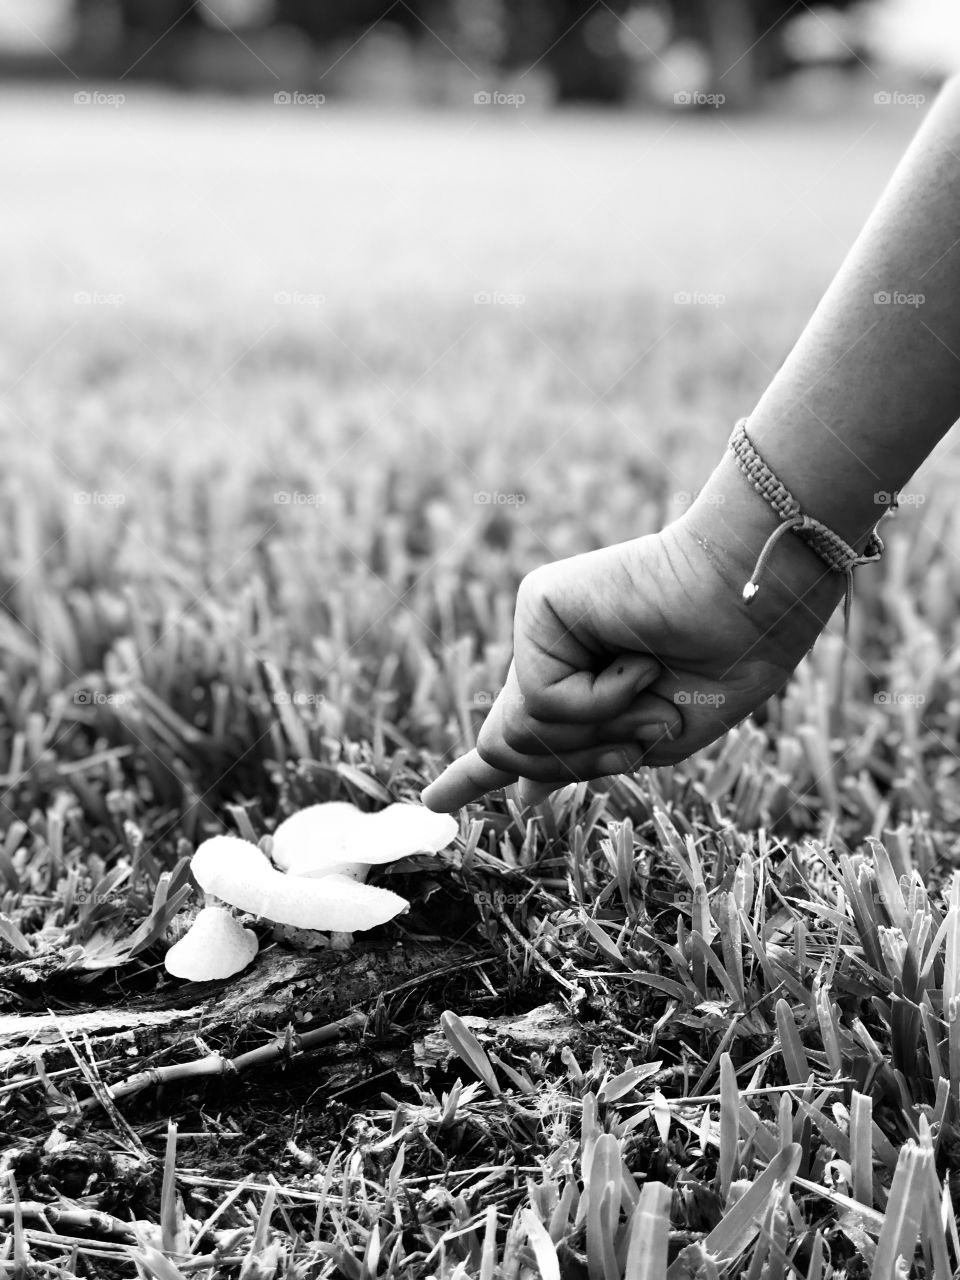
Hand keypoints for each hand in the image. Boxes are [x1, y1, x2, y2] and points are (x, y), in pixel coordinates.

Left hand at [420, 483, 843, 811]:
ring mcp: (540, 632)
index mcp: (579, 693)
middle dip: (580, 759)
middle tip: (649, 724)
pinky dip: (602, 699)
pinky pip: (544, 697)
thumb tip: (518, 790)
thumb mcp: (647, 740)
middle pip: (515, 750)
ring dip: (602, 732)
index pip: (515, 737)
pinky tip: (638, 659)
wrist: (755, 606)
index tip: (433, 801)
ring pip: (523, 734)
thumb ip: (578, 759)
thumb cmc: (722, 667)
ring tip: (650, 686)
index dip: (473, 775)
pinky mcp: (537, 604)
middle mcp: (551, 661)